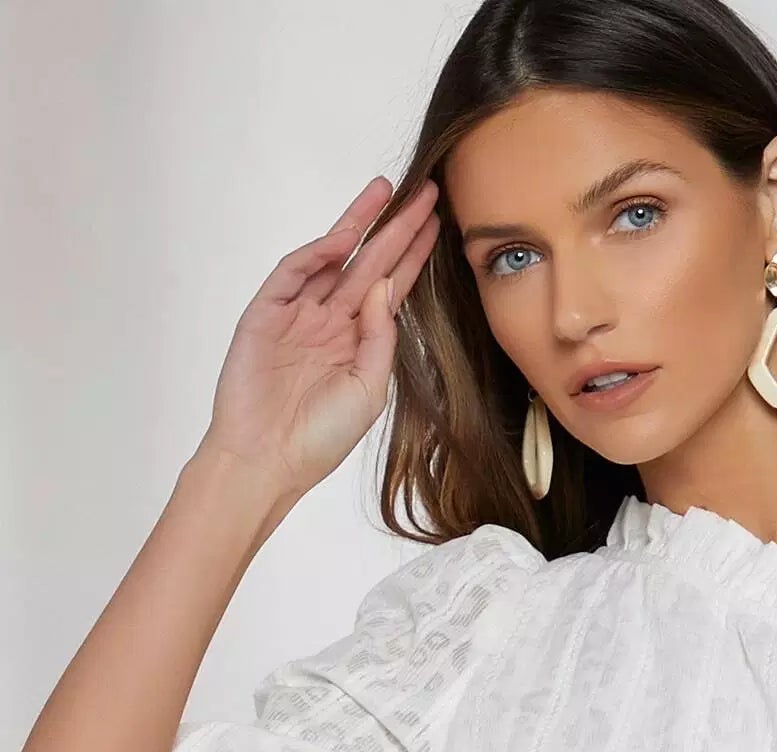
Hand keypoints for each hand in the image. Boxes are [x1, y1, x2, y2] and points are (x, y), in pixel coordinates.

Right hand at [199, 173, 441, 503]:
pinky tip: (344, 237)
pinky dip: (316, 253)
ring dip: (357, 224)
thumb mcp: (368, 390)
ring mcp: (297, 314)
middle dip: (396, 228)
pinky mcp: (265, 314)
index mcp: (357, 342)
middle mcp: (329, 322)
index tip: (439, 225)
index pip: (391, 288)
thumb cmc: (319, 439)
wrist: (267, 461)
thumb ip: (381, 339)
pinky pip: (292, 273)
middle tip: (425, 193)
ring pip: (332, 257)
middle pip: (369, 263)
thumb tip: (387, 287)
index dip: (414, 257)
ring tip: (385, 193)